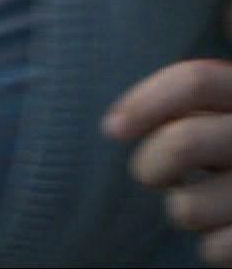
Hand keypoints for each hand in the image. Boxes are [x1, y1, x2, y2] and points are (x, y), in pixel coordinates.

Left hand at [104, 54, 231, 266]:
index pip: (195, 82)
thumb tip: (115, 125)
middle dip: (150, 165)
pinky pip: (214, 248)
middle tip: (153, 176)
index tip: (112, 128)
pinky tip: (223, 231)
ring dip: (182, 208)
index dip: (145, 102)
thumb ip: (185, 108)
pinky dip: (209, 245)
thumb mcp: (220, 116)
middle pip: (182, 143)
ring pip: (188, 206)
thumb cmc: (230, 151)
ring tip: (203, 202)